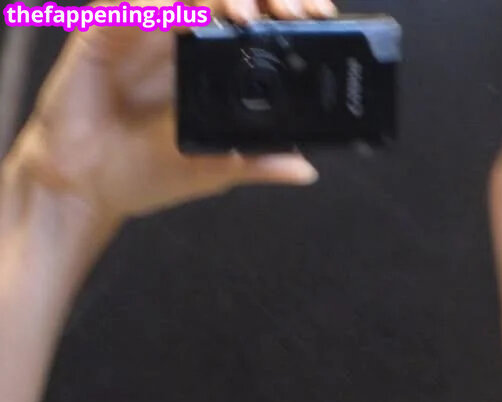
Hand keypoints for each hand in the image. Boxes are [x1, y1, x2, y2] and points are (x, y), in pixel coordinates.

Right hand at [8, 0, 334, 231]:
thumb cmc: (144, 172)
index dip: (285, 8)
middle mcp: (180, 36)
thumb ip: (257, 162)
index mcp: (210, 61)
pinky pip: (133, 6)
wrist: (86, 186)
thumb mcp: (214, 169)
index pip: (255, 17)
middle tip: (290, 11)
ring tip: (246, 15)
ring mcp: (144, 30)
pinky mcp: (105, 31)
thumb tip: (306, 169)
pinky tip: (187, 16)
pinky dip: (162, 7)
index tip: (318, 17)